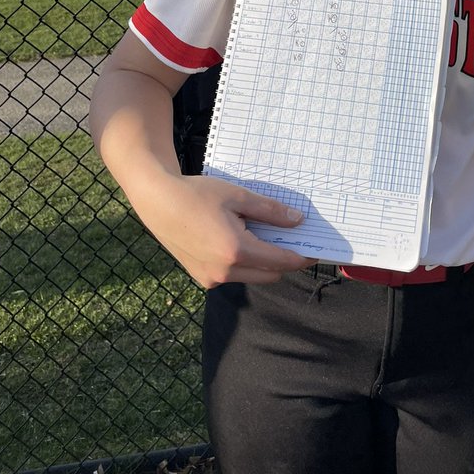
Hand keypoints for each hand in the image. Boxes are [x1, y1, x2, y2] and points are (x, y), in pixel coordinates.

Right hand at [135, 173, 314, 287]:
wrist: (158, 202)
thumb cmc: (197, 194)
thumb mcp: (238, 196)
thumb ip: (270, 211)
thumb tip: (297, 220)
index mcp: (236, 251)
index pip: (281, 262)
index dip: (301, 258)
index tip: (315, 251)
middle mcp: (224, 272)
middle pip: (270, 275)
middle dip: (284, 261)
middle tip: (292, 240)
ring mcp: (211, 278)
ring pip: (252, 276)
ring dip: (263, 263)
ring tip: (264, 236)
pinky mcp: (202, 278)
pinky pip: (234, 275)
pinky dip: (244, 263)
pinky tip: (240, 240)